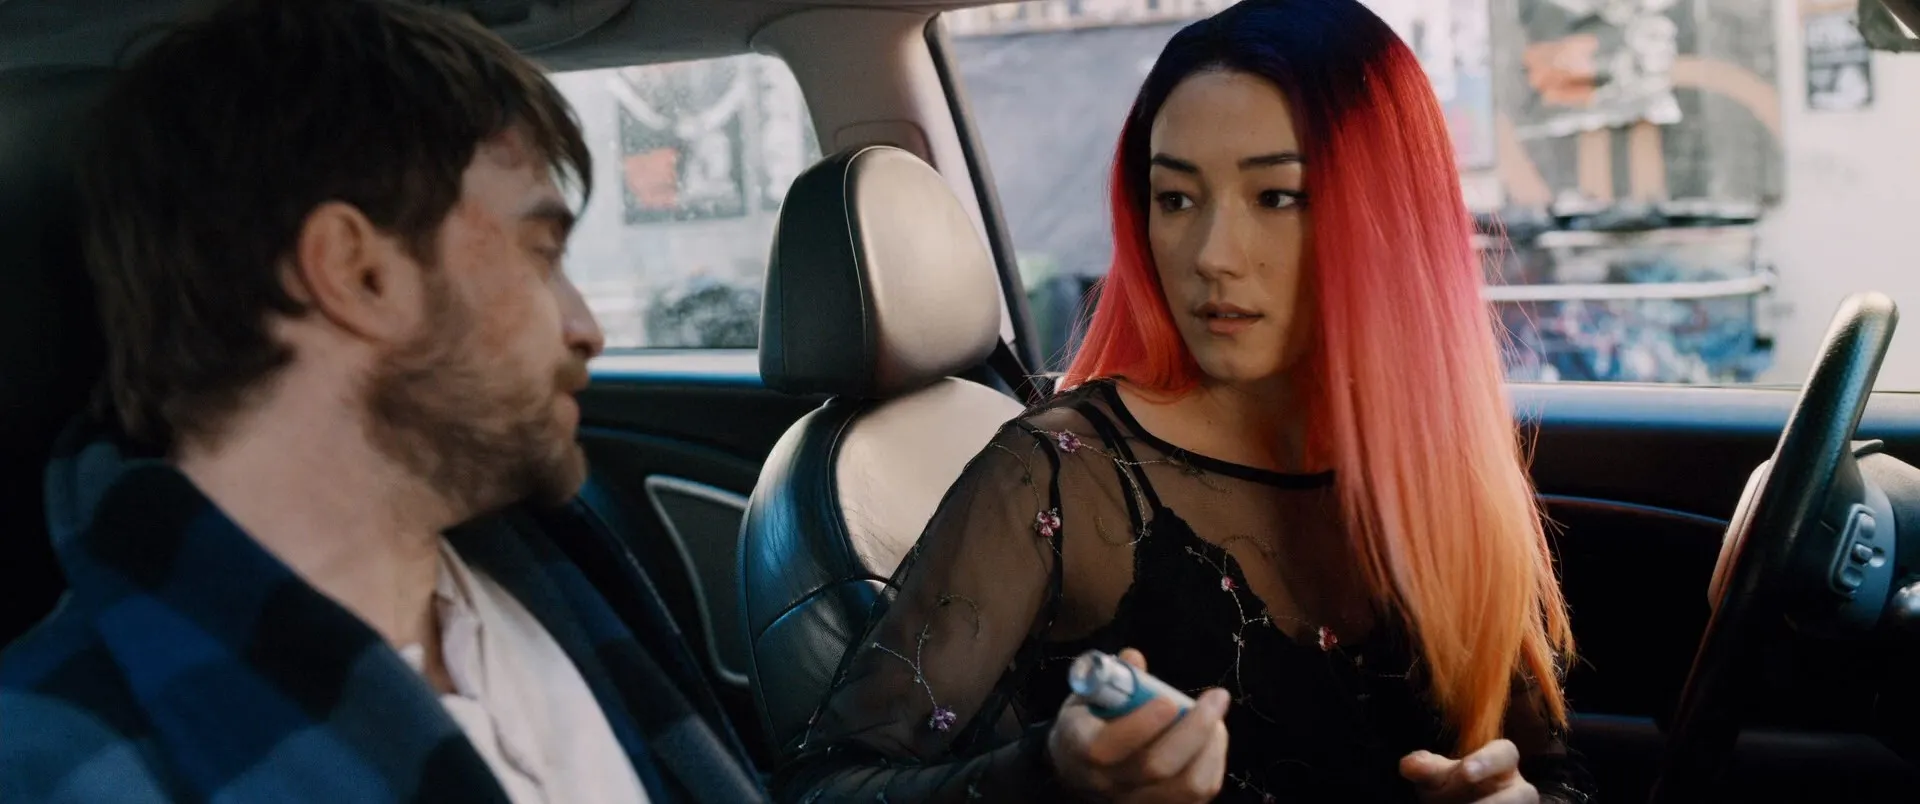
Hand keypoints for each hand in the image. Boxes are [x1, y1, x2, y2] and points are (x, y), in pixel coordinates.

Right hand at [1047, 648, 1230, 803]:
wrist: (1080, 769)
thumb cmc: (1088, 723)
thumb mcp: (1087, 695)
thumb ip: (1110, 678)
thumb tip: (1134, 659)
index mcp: (1079, 747)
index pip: (1105, 748)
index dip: (1140, 725)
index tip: (1169, 700)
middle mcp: (1106, 782)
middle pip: (1155, 768)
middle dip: (1193, 729)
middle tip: (1216, 698)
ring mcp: (1135, 801)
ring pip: (1185, 787)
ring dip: (1210, 746)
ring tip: (1216, 717)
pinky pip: (1199, 795)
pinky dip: (1214, 763)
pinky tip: (1214, 737)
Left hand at [1400, 739, 1537, 803]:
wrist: (1459, 801)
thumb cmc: (1448, 785)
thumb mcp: (1435, 776)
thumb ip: (1424, 768)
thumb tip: (1410, 766)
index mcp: (1501, 762)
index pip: (1506, 752)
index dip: (1488, 761)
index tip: (1466, 771)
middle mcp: (1517, 787)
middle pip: (1522, 792)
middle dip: (1493, 801)